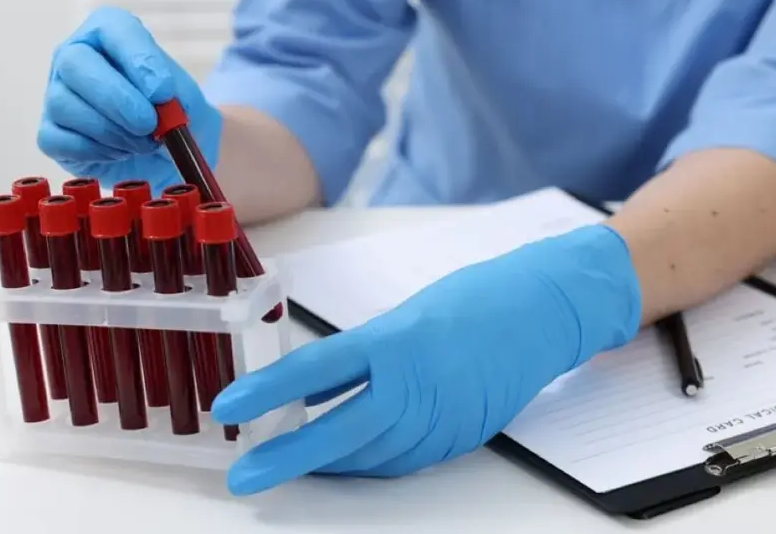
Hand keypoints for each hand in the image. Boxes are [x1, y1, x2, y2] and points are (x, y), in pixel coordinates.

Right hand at [37, 7, 221, 190]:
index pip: (111, 27)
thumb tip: (154, 102)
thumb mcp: (186, 98)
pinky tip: (120, 152)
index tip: (164, 92)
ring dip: (111, 131)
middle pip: (74, 62)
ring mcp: (56, 94)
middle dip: (116, 98)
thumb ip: (176, 95)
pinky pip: (58, 140)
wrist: (164, 152)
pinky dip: (95, 151)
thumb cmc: (170, 113)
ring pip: (64, 104)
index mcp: (108, 33)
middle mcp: (74, 57)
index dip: (138, 58)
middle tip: (149, 124)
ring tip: (143, 143)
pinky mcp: (50, 134)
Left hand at [211, 224, 641, 494]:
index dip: (269, 391)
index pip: (317, 370)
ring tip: (289, 460)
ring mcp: (443, 416)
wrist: (545, 312)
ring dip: (329, 462)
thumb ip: (362, 356)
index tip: (230, 406)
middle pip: (341, 432)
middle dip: (289, 458)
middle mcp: (417, 385)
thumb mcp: (408, 317)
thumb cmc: (475, 300)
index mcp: (396, 342)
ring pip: (372, 455)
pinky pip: (404, 460)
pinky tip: (346, 460)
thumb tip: (315, 391)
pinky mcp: (462, 436)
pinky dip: (370, 462)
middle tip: (246, 475)